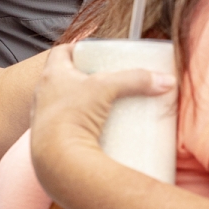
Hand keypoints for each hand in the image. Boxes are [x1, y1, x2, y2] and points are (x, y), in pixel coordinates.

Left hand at [28, 44, 173, 198]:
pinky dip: (78, 126)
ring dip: (79, 103)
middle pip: (62, 78)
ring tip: (102, 107)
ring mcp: (43, 117)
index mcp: (51, 75)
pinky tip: (94, 132)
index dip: (77, 49)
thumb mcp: (106, 88)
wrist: (56, 159)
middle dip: (82, 78)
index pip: (61, 52)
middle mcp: (42, 94)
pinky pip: (65, 127)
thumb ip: (136, 80)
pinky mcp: (49, 139)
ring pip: (62, 104)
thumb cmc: (73, 116)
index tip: (92, 52)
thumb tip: (166, 80)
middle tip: (104, 80)